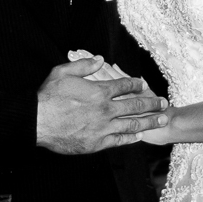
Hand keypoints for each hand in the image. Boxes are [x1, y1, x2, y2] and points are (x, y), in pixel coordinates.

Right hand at [36, 57, 168, 154]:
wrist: (38, 122)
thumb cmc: (48, 97)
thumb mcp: (63, 72)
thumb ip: (84, 65)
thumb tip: (99, 59)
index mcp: (99, 91)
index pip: (123, 85)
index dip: (135, 83)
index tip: (143, 83)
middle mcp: (105, 109)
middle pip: (135, 105)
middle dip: (152, 103)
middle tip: (164, 103)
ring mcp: (103, 127)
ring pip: (132, 124)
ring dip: (149, 121)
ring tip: (162, 119)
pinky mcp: (97, 143)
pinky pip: (119, 140)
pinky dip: (130, 137)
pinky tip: (139, 136)